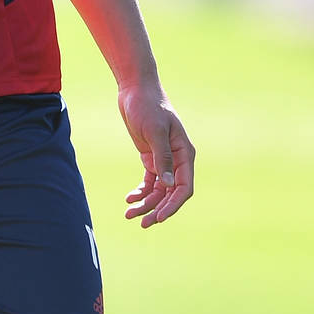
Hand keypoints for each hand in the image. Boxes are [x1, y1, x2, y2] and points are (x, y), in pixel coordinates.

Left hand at [118, 82, 194, 227]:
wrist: (135, 89)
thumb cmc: (147, 106)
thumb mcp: (153, 130)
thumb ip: (162, 157)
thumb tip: (168, 185)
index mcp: (184, 154)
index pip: (184, 188)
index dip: (173, 205)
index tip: (158, 217)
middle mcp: (177, 160)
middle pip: (171, 193)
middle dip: (157, 209)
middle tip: (142, 224)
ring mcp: (164, 159)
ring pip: (159, 190)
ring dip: (146, 203)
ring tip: (129, 213)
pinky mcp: (151, 157)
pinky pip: (149, 181)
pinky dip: (141, 191)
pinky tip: (129, 198)